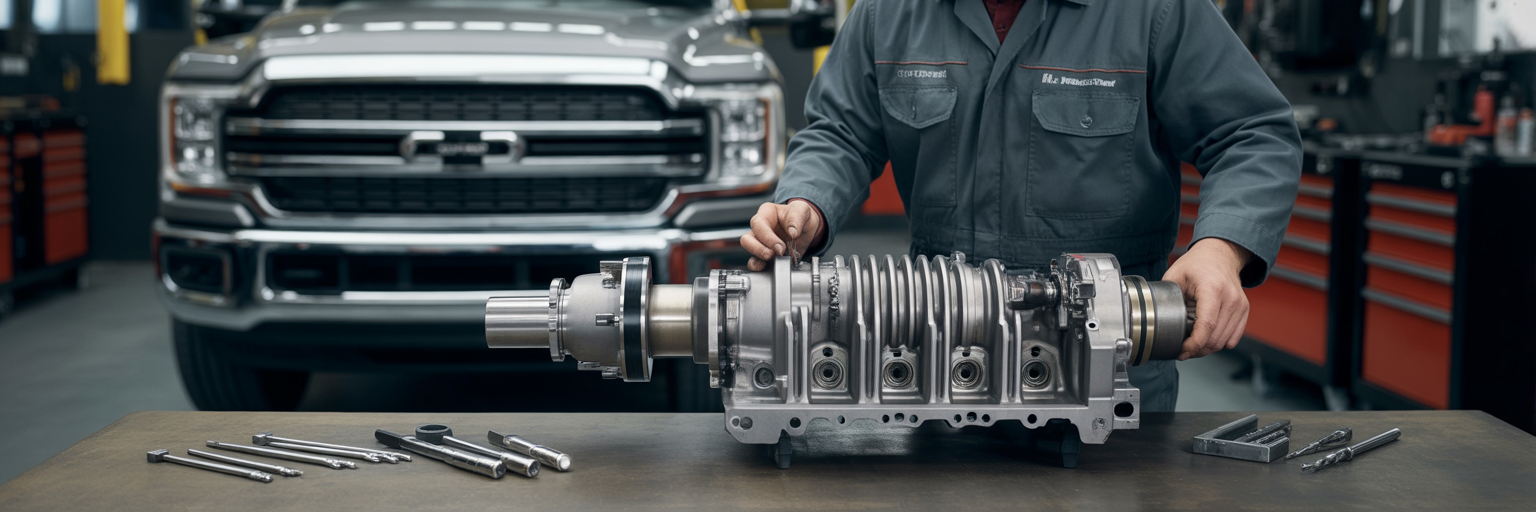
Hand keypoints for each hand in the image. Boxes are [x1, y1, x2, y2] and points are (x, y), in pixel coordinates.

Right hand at [741, 200, 824, 270]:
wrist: (806, 229)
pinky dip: (760, 267)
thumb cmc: (800, 216)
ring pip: (749, 252)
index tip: (781, 247)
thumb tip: (792, 232)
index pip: (758, 224)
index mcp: (766, 213)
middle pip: (747, 239)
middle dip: (759, 249)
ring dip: (758, 258)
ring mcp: (760, 242)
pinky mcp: (764, 255)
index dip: (767, 237)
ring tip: (773, 262)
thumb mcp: (802, 210)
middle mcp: (759, 228)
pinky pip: (755, 262)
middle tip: (775, 254)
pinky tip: (770, 269)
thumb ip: (797, 218)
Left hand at [1162, 238, 1251, 359]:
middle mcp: (1230, 298)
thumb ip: (1167, 298)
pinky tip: (1205, 338)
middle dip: (1197, 350)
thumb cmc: (1197, 263)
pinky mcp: (1244, 311)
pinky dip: (1218, 343)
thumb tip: (1156, 320)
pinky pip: (1233, 338)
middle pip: (1215, 338)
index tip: (1181, 352)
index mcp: (1212, 289)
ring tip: (1192, 344)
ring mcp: (1240, 305)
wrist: (1220, 254)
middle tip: (1182, 350)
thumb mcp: (1174, 275)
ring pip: (1224, 341)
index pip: (1206, 325)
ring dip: (1207, 349)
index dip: (1194, 344)